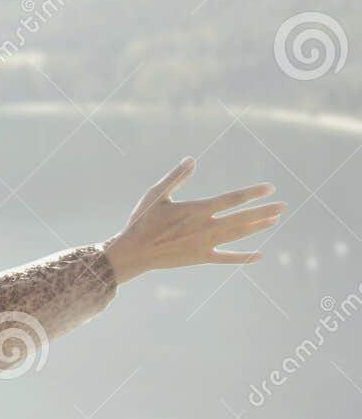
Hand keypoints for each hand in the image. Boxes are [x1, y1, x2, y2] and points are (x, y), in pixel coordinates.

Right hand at [103, 157, 284, 283]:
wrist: (133, 252)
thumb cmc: (142, 221)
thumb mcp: (156, 195)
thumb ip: (175, 177)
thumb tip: (192, 160)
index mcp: (196, 209)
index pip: (232, 199)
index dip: (252, 193)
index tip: (270, 188)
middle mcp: (205, 227)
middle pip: (242, 218)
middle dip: (264, 211)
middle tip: (284, 206)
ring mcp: (205, 244)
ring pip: (238, 235)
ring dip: (258, 227)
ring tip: (274, 220)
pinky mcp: (201, 257)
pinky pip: (227, 258)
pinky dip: (244, 257)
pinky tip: (259, 255)